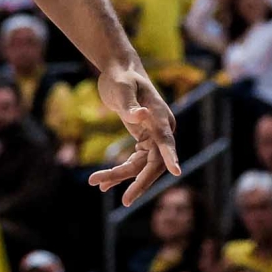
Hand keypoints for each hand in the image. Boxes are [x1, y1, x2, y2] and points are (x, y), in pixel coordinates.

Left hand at [90, 63, 180, 206]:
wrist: (119, 70)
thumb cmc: (121, 77)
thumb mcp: (122, 89)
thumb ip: (131, 105)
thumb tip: (142, 115)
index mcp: (160, 117)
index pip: (167, 141)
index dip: (170, 157)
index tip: (177, 172)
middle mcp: (161, 129)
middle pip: (153, 162)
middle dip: (137, 181)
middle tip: (125, 201)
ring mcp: (154, 136)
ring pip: (140, 165)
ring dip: (119, 176)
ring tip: (95, 182)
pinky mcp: (144, 139)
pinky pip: (134, 162)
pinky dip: (119, 172)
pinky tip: (103, 184)